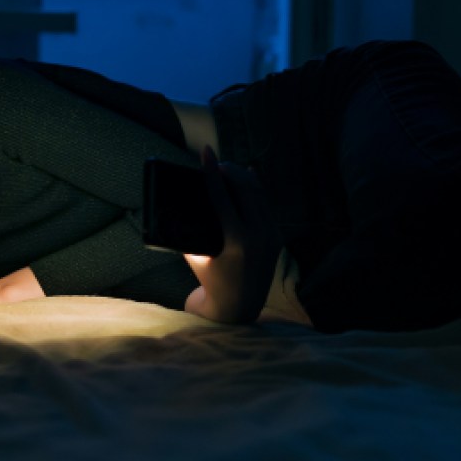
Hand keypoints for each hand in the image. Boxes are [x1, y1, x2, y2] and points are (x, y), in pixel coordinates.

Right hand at [183, 148, 280, 323]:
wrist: (236, 310)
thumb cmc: (208, 281)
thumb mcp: (194, 255)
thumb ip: (190, 229)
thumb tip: (183, 200)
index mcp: (236, 242)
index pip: (223, 196)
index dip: (212, 171)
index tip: (206, 151)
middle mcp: (258, 237)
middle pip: (245, 189)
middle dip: (229, 170)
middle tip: (216, 162)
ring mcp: (271, 237)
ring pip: (259, 195)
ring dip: (243, 178)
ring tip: (227, 169)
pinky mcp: (277, 238)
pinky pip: (266, 206)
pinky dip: (256, 189)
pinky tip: (248, 175)